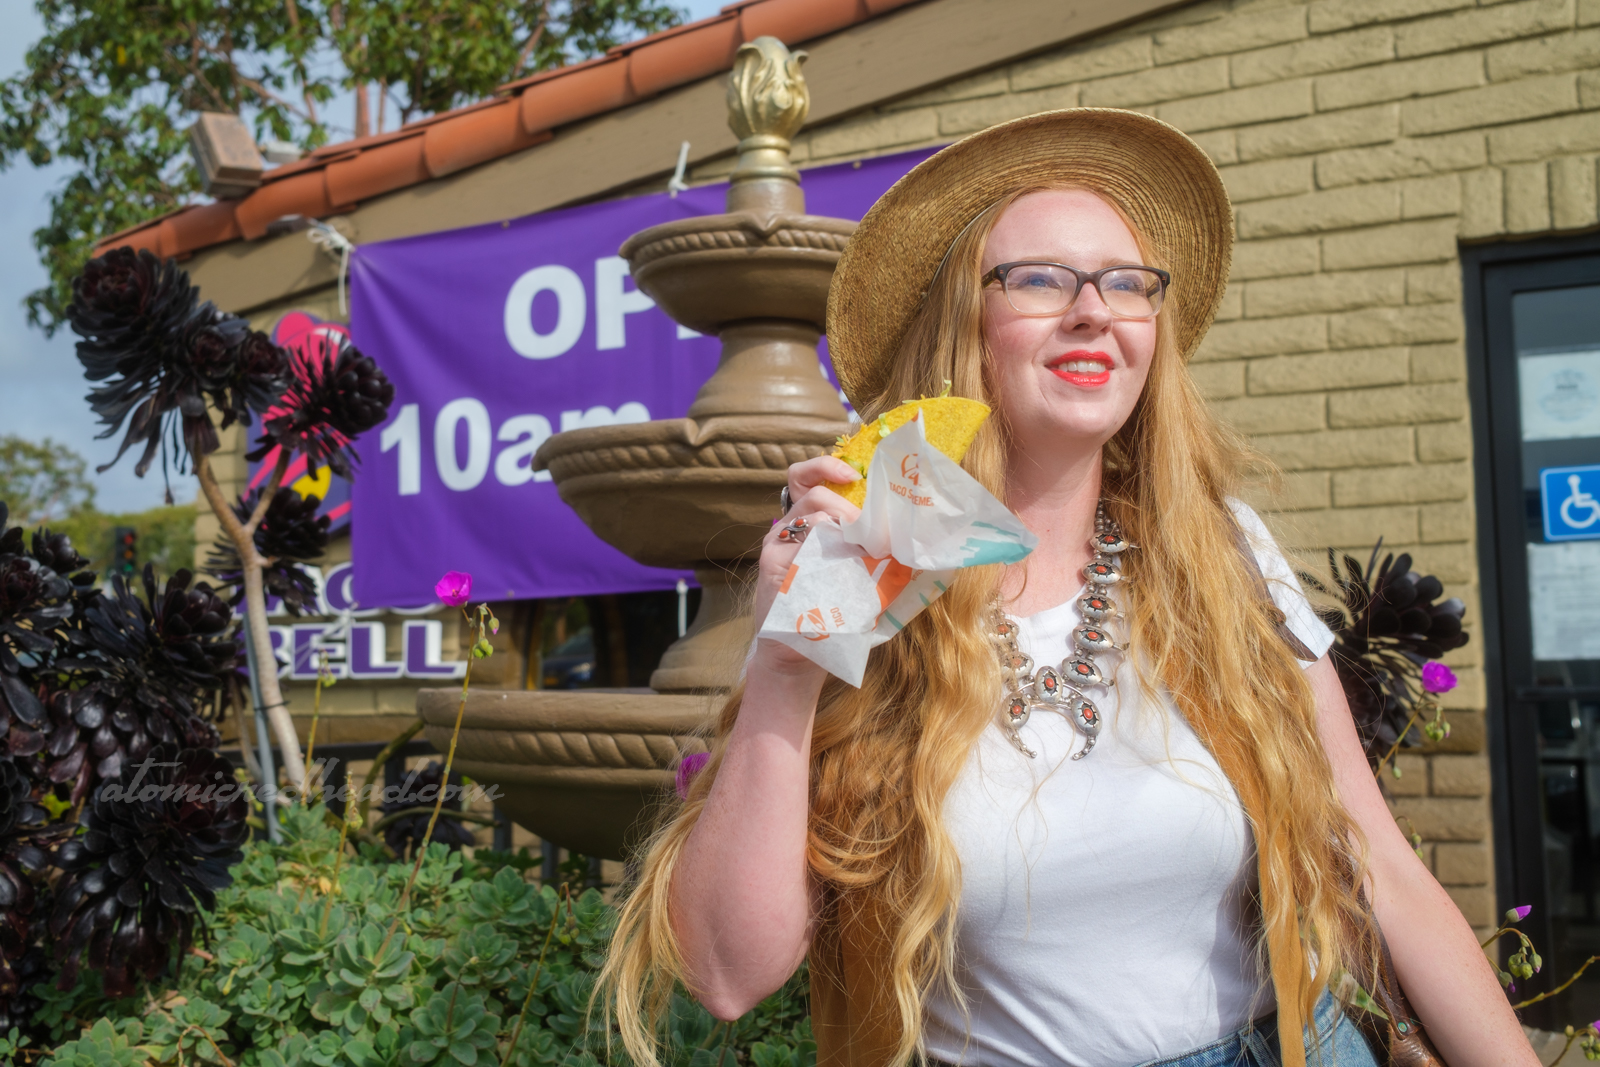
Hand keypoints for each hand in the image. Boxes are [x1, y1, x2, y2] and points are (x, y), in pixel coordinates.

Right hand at [749, 456, 860, 676]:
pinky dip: (825, 551)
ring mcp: (778, 545)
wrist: (800, 653)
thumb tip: (916, 540)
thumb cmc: (831, 612)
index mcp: (808, 523)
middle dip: (848, 505)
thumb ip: (873, 554)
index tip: (854, 476)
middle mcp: (789, 528)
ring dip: (842, 525)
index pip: (806, 478)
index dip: (827, 466)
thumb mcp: (856, 576)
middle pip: (813, 492)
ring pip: (808, 515)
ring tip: (865, 549)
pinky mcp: (772, 565)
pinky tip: (841, 570)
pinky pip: (798, 545)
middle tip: (871, 530)